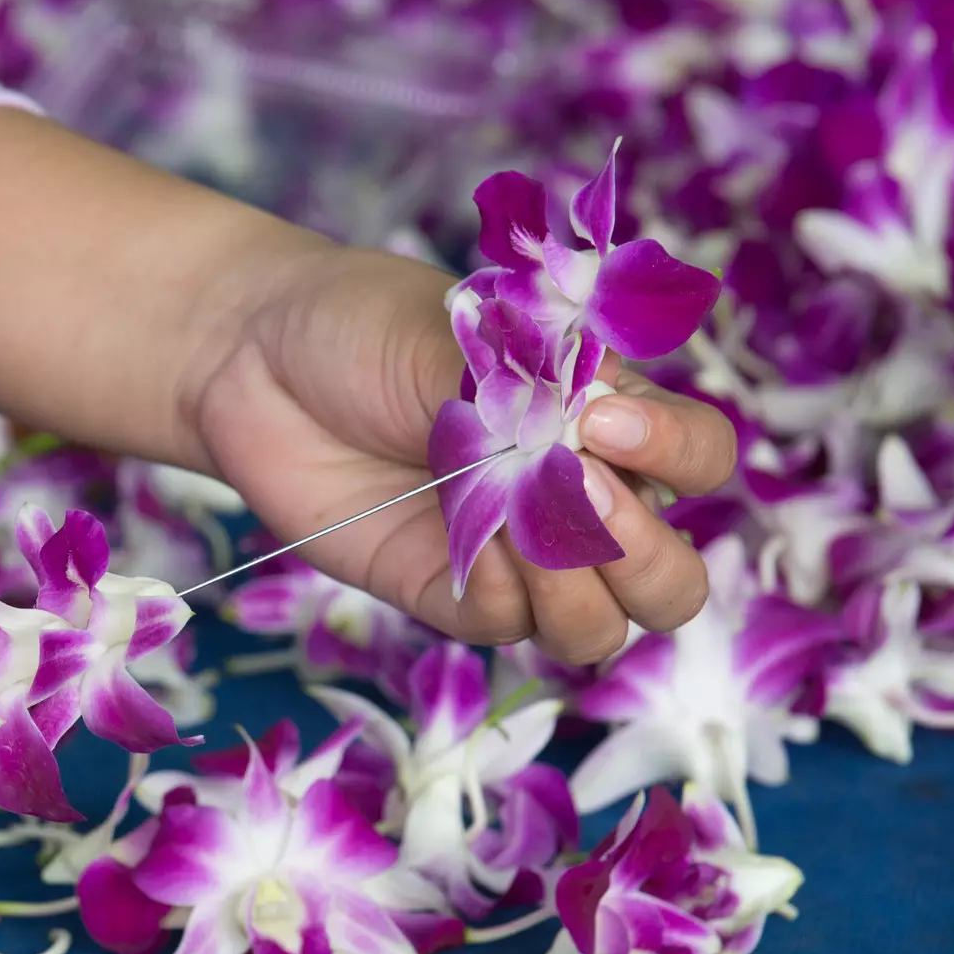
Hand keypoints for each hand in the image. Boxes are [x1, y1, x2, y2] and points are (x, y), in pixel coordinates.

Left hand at [186, 244, 737, 662]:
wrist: (254, 358)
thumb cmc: (367, 324)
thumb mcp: (467, 337)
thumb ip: (537, 396)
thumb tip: (590, 447)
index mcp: (605, 417)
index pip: (699, 458)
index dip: (676, 451)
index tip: (604, 418)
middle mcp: (575, 498)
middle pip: (672, 579)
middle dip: (649, 557)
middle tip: (577, 497)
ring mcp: (515, 558)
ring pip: (603, 629)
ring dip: (577, 590)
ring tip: (513, 525)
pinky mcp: (450, 594)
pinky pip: (512, 627)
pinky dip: (506, 595)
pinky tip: (469, 542)